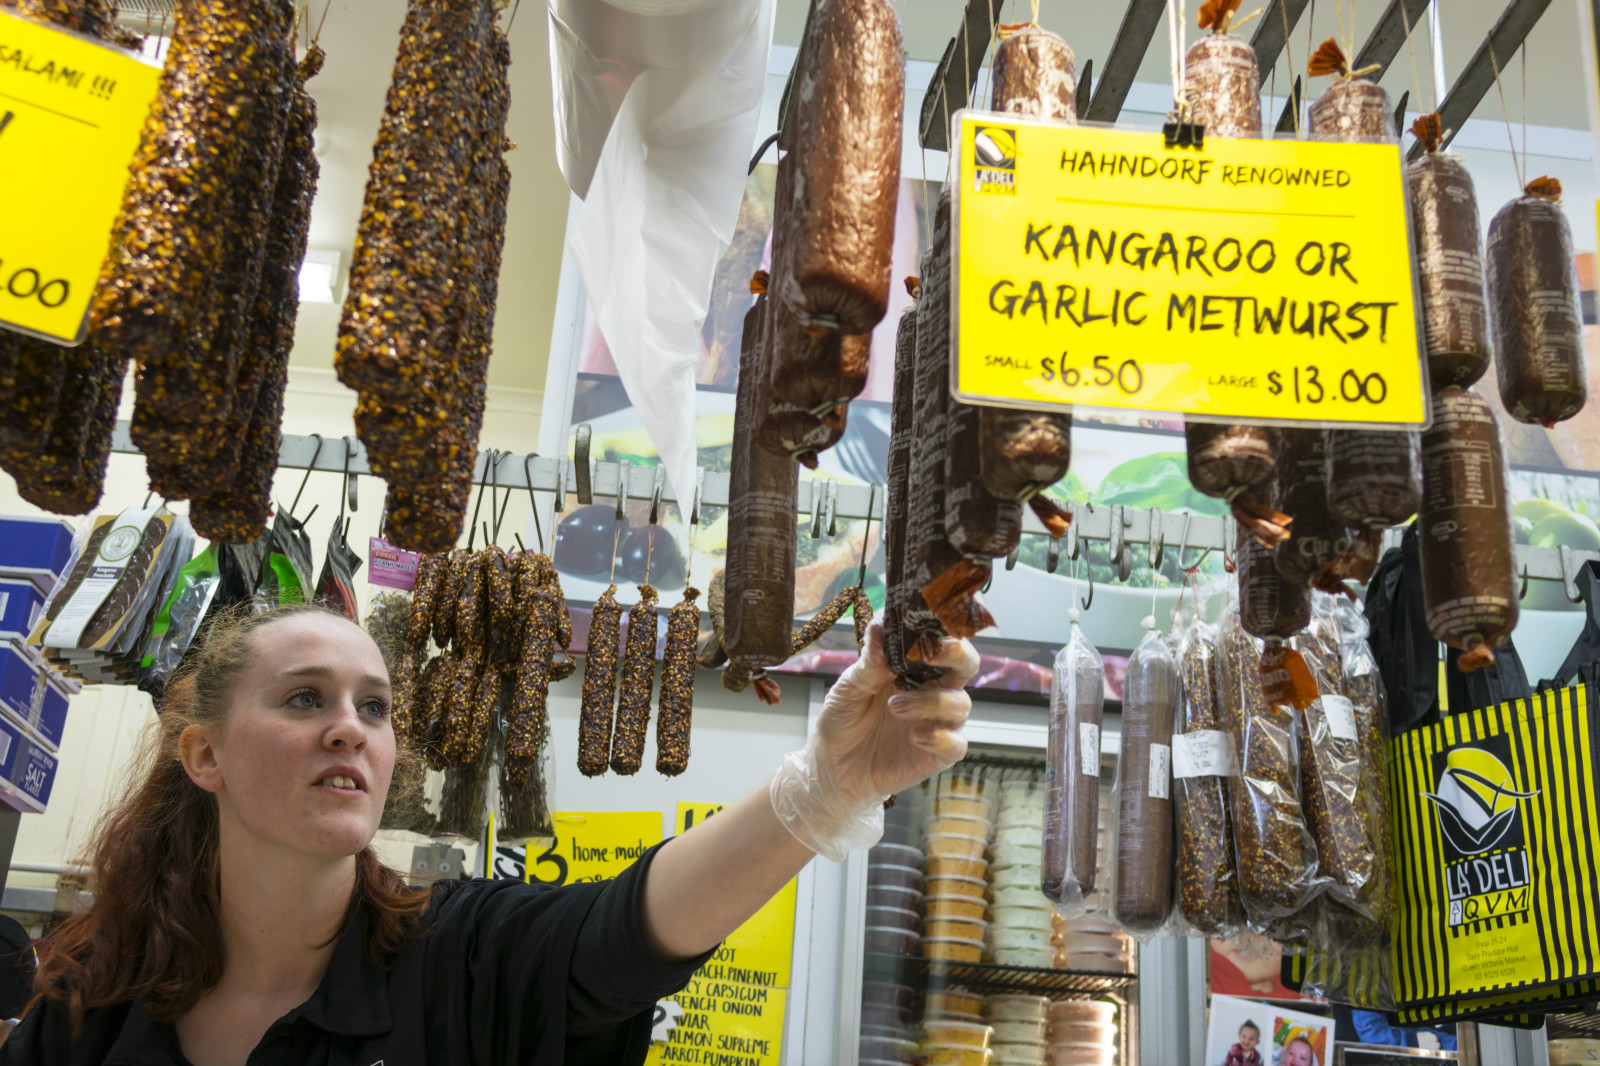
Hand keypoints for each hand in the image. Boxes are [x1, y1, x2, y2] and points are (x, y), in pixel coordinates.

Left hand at [770, 621, 978, 859]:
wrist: (832, 767)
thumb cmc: (843, 719)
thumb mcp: (849, 686)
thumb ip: (870, 661)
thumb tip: (880, 625)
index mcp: (914, 666)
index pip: (940, 639)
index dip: (942, 626)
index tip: (928, 619)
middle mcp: (933, 689)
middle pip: (966, 664)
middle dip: (958, 653)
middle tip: (932, 653)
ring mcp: (939, 721)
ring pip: (960, 703)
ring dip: (930, 701)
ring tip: (894, 706)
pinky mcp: (939, 753)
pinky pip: (956, 744)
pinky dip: (940, 738)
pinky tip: (914, 737)